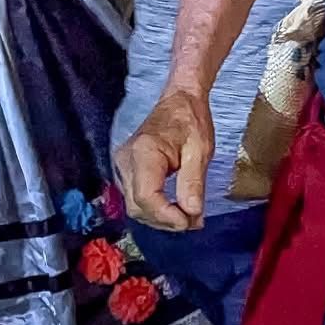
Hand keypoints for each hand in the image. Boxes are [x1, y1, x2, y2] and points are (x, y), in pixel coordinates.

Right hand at [114, 86, 213, 231]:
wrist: (180, 101)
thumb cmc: (190, 120)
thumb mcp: (201, 150)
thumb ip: (193, 183)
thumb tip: (192, 213)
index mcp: (144, 152)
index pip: (146, 197)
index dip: (166, 216)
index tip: (189, 222)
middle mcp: (126, 160)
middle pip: (138, 206)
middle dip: (165, 220)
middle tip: (193, 223)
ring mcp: (123, 166)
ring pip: (135, 206)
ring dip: (160, 218)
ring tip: (188, 219)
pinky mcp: (127, 170)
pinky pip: (136, 197)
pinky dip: (155, 208)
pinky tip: (175, 210)